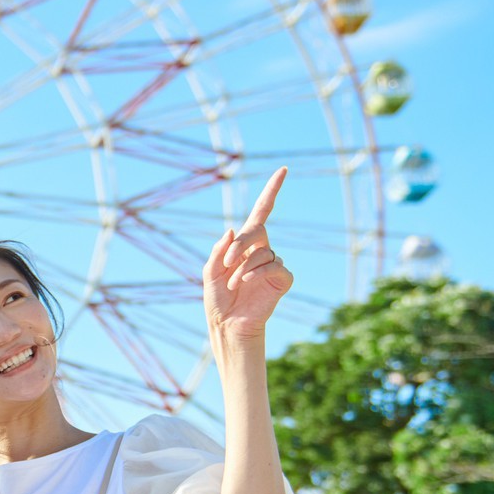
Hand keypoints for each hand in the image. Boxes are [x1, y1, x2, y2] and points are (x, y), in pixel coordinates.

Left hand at [204, 167, 295, 342]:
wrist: (227, 323)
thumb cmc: (218, 298)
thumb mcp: (209, 270)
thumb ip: (219, 249)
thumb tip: (232, 229)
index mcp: (244, 244)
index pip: (262, 211)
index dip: (272, 190)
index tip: (283, 169)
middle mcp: (261, 250)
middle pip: (258, 230)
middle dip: (241, 243)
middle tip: (226, 261)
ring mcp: (273, 264)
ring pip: (263, 252)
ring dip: (243, 266)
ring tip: (233, 283)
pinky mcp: (282, 279)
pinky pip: (274, 265)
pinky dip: (257, 272)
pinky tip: (245, 282)